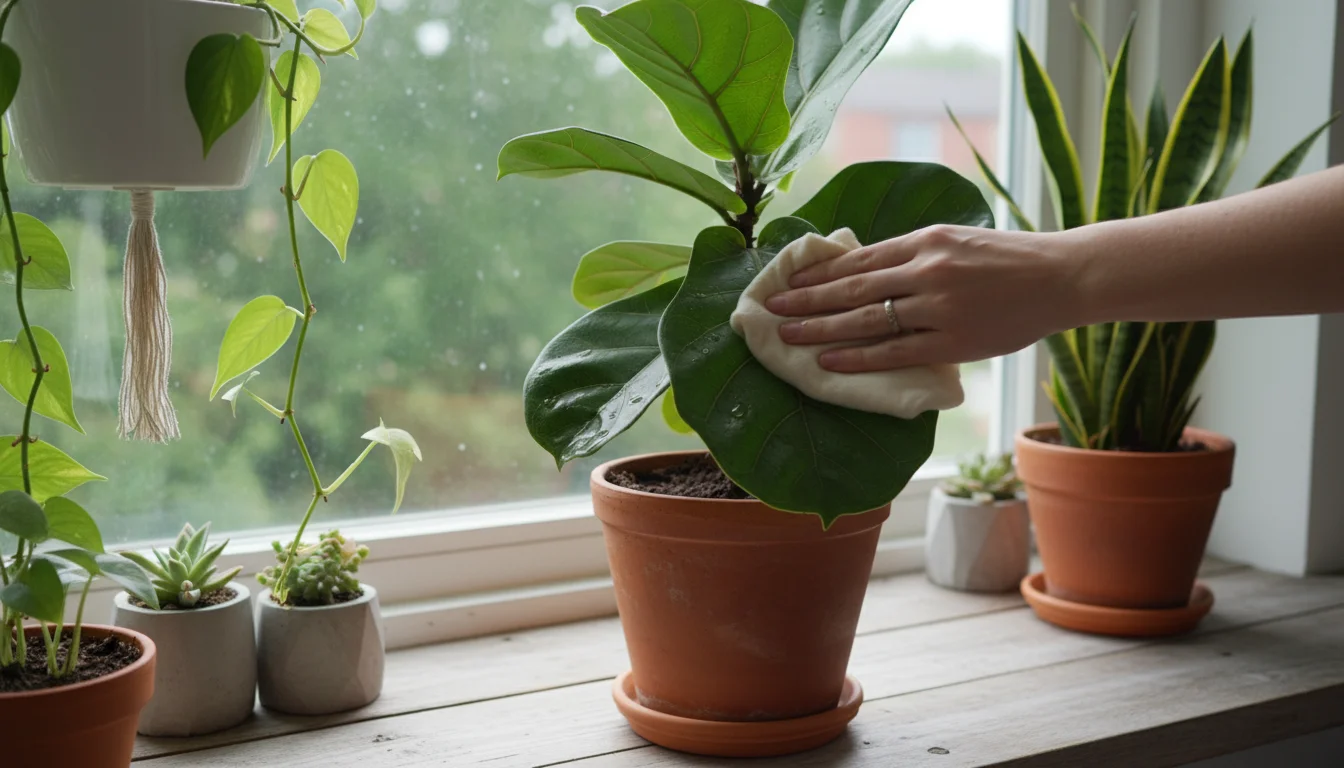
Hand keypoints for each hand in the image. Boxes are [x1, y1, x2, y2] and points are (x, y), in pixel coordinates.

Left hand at [763, 225, 1080, 371]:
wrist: (1062, 277)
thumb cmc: (1009, 260)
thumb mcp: (957, 241)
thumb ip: (914, 254)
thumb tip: (864, 271)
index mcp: (925, 239)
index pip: (859, 259)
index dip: (819, 273)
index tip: (788, 283)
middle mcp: (927, 269)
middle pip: (852, 287)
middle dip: (806, 300)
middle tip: (772, 310)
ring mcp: (939, 306)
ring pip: (866, 320)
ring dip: (820, 329)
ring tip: (786, 337)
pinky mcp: (952, 341)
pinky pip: (894, 352)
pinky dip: (857, 357)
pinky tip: (828, 361)